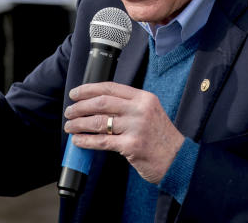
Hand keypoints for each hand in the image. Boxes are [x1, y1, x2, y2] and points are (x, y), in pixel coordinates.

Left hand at [64, 82, 184, 184]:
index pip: (110, 87)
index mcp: (143, 98)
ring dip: (79, 123)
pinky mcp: (131, 145)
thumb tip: (97, 105)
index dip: (88, 89)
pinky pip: (102, 141)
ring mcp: (136, 127)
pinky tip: (78, 140)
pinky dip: (86, 140)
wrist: (178, 159)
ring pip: (99, 121)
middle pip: (101, 103)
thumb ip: (129, 106)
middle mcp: (140, 110)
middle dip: (80, 107)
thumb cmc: (161, 137)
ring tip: (69, 126)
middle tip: (69, 112)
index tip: (75, 93)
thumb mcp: (150, 113)